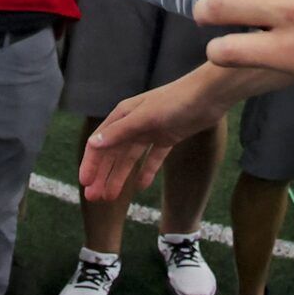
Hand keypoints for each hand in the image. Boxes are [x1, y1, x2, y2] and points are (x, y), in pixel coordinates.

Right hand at [78, 66, 241, 202]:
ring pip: (130, 158)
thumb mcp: (145, 117)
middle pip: (114, 153)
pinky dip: (146, 171)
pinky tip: (141, 186)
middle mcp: (134, 123)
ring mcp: (151, 131)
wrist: (209, 96)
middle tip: (94, 197)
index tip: (85, 183)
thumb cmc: (175, 101)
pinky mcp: (168, 137)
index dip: (91, 163)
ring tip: (110, 197)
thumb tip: (94, 143)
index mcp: (124, 115)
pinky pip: (153, 158)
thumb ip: (120, 131)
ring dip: (119, 176)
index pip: (101, 142)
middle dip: (102, 175)